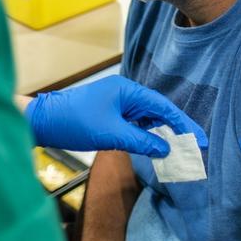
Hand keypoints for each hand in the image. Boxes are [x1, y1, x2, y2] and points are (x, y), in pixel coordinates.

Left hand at [25, 76, 207, 155]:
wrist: (42, 121)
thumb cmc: (75, 122)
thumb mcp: (111, 134)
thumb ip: (141, 141)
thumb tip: (165, 148)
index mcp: (128, 91)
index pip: (163, 106)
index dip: (182, 123)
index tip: (198, 138)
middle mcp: (125, 93)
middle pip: (157, 110)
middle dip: (176, 128)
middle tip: (194, 145)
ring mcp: (117, 103)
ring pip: (146, 118)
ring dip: (161, 132)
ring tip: (178, 148)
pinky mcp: (109, 113)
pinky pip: (134, 122)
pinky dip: (145, 134)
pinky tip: (154, 146)